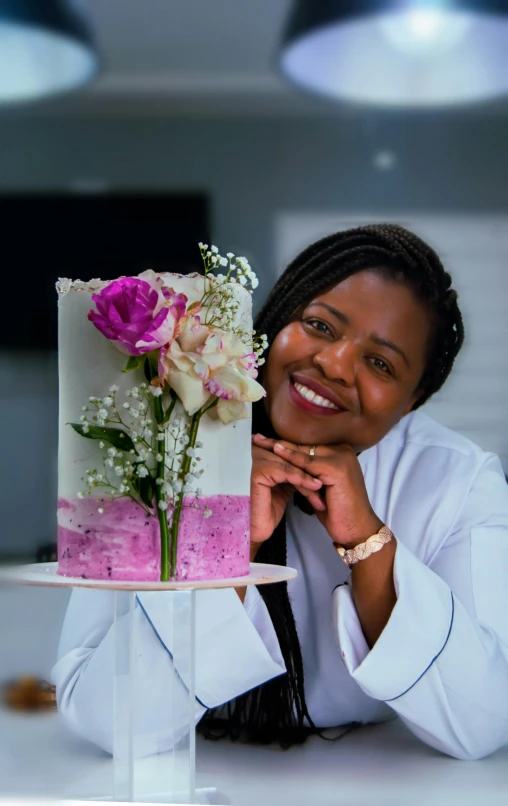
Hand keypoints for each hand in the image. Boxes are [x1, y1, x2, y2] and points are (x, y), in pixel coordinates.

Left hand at [253, 435, 383, 548]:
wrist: (356, 529)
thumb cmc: (339, 512)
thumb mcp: (321, 488)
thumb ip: (311, 475)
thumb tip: (290, 468)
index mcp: (340, 454)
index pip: (308, 447)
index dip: (287, 445)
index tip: (266, 442)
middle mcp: (342, 451)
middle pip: (304, 446)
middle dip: (279, 443)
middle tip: (258, 438)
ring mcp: (341, 458)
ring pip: (304, 452)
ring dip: (280, 447)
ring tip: (260, 442)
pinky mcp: (336, 468)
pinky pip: (307, 462)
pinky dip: (290, 458)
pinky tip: (276, 452)